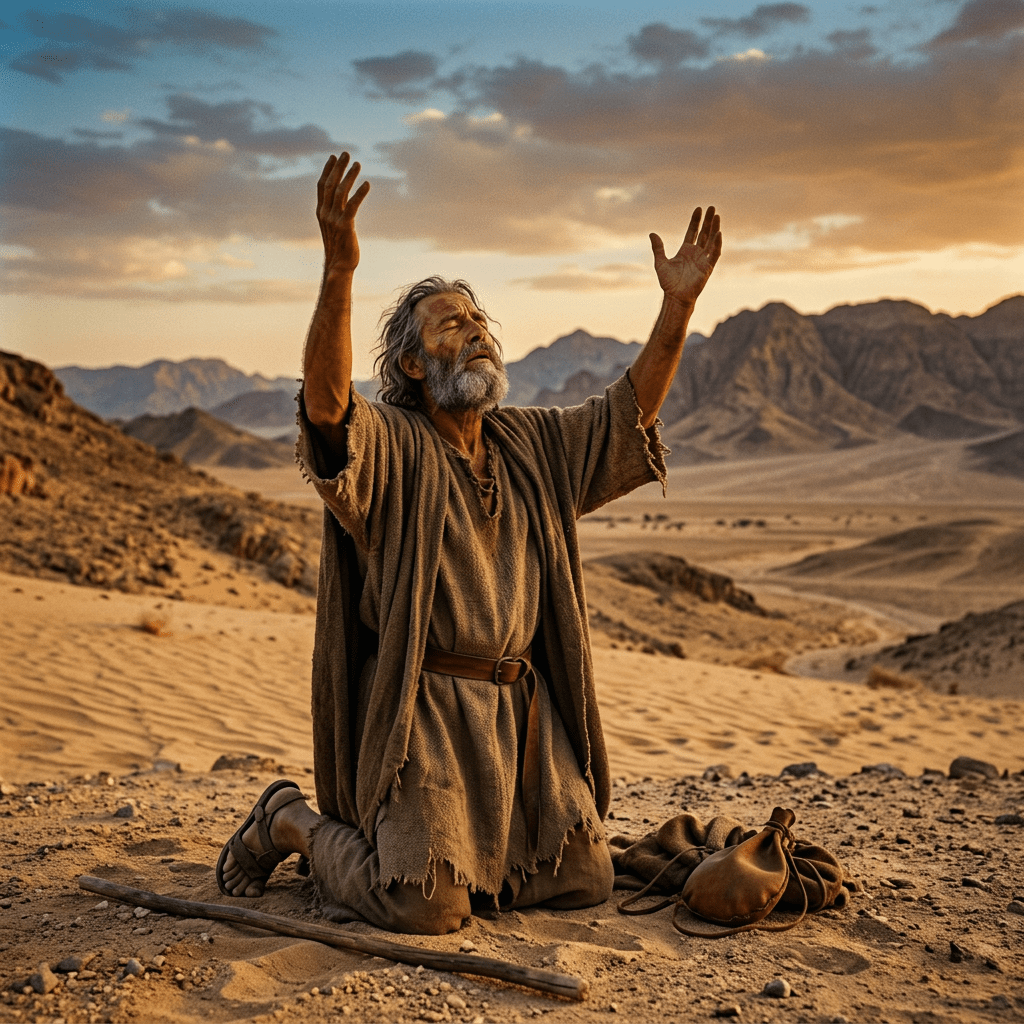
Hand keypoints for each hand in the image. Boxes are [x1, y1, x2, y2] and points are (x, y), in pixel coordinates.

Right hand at [317, 153, 369, 275]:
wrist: (339, 267)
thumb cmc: (338, 248)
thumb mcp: (333, 227)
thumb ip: (335, 212)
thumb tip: (339, 201)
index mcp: (321, 212)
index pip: (322, 186)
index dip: (327, 170)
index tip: (333, 157)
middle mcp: (326, 214)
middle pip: (330, 185)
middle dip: (338, 168)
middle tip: (346, 153)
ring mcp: (335, 220)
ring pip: (340, 192)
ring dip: (349, 176)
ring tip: (357, 163)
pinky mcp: (346, 226)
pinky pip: (352, 206)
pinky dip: (359, 194)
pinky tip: (367, 184)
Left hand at [649, 207, 721, 306]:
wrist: (675, 296)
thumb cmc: (668, 282)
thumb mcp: (660, 262)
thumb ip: (658, 248)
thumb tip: (652, 234)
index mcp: (686, 250)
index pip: (693, 232)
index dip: (696, 221)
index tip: (699, 209)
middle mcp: (696, 253)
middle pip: (704, 233)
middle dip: (708, 221)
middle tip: (712, 207)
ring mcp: (703, 259)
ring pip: (711, 241)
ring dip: (715, 228)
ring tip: (717, 216)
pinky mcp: (707, 267)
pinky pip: (714, 254)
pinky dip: (717, 244)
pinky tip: (718, 233)